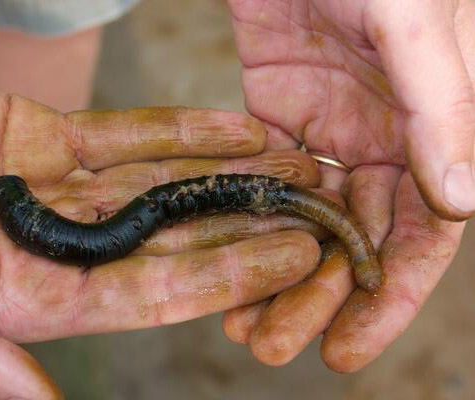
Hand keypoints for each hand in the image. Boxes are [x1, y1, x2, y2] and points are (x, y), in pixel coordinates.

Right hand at [0, 85, 330, 397]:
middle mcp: (64, 248)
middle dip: (248, 223)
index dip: (230, 277)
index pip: (157, 293)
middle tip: (318, 211)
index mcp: (46, 300)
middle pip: (173, 237)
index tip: (295, 262)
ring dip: (228, 173)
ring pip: (158, 181)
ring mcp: (57, 189)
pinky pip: (120, 132)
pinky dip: (178, 130)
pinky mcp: (43, 138)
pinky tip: (236, 130)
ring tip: (296, 163)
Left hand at [224, 0, 470, 370]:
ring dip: (276, 270)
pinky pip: (262, 175)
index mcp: (438, 122)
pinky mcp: (275, 105)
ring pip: (306, 216)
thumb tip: (459, 201)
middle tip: (269, 347)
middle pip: (355, 237)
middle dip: (317, 298)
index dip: (388, 296)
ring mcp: (330, 123)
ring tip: (238, 324)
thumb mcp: (413, 23)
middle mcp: (389, 132)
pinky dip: (245, 217)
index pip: (423, 231)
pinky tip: (218, 257)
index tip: (347, 348)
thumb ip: (437, 106)